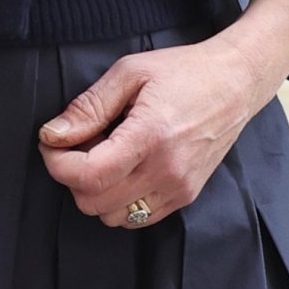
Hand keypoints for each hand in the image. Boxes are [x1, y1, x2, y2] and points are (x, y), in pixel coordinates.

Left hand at [37, 36, 272, 228]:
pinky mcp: (186, 196)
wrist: (236, 82)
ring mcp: (179, 189)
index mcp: (150, 136)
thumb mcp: (130, 72)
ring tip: (105, 154)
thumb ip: (89, 107)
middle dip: (73, 175)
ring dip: (97, 191)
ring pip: (113, 217)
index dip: (57, 164)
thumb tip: (53, 134)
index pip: (89, 176)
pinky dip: (120, 200)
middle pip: (94, 203)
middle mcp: (166, 171)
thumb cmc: (183, 71)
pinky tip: (125, 167)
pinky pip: (138, 217)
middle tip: (79, 143)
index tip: (52, 142)